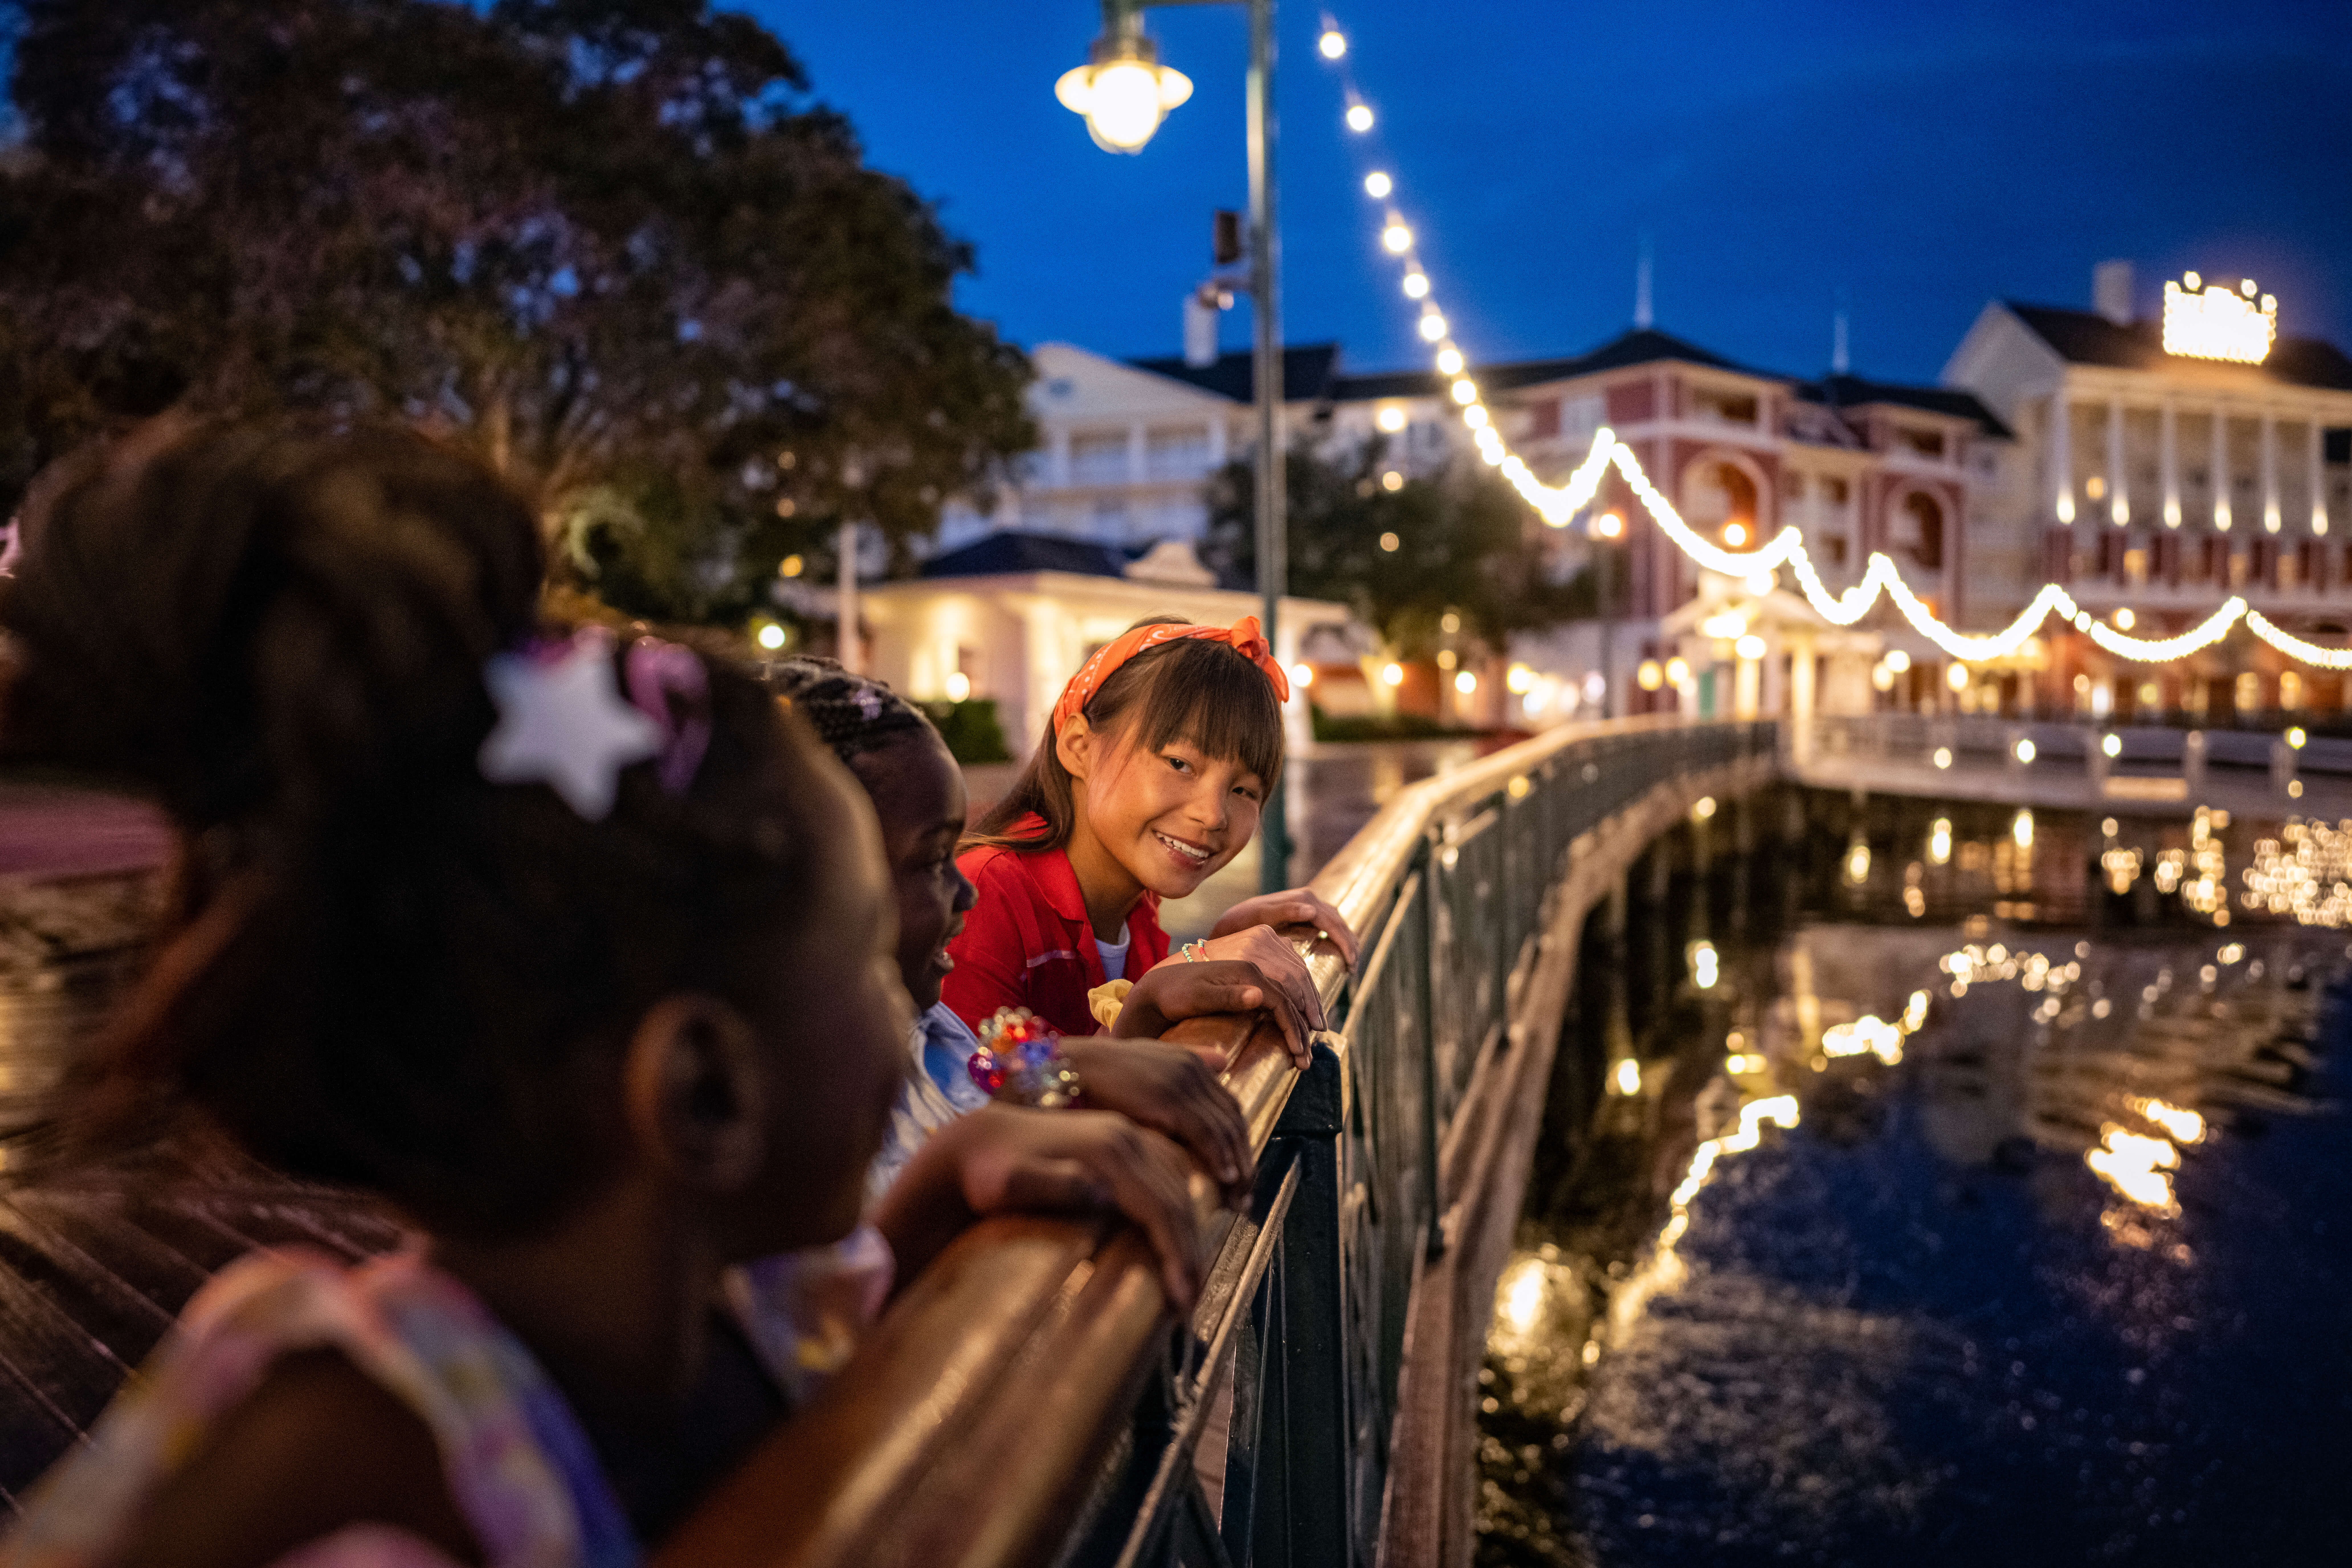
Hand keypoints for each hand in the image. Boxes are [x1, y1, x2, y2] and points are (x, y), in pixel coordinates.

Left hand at [940, 1104, 1207, 1311]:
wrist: (973, 1144)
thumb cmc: (986, 1173)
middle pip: (1178, 1197)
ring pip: (1178, 1186)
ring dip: (1190, 1234)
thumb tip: (1101, 1192)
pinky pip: (1166, 1177)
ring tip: (1188, 1281)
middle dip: (1191, 1251)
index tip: (1183, 1299)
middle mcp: (1125, 1138)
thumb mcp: (1007, 1182)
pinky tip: (1177, 1242)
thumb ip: (1051, 1184)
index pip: (1161, 1205)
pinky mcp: (1121, 1145)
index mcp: (1108, 1150)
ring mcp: (1125, 1138)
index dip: (1179, 1252)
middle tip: (1191, 1303)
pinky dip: (1179, 1212)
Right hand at [1063, 1034, 1253, 1206]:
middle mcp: (1193, 1069)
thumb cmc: (1101, 1077)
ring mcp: (1183, 1081)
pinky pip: (1206, 1133)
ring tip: (1239, 1199)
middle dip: (1245, 1161)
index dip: (1240, 1144)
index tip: (1243, 1176)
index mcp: (1191, 1062)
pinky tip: (1225, 1180)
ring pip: (1226, 1131)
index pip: (1229, 1109)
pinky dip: (1220, 1158)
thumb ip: (1187, 1062)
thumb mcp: (1149, 1064)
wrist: (1068, 1069)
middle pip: (1234, 1121)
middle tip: (1247, 1197)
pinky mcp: (1169, 1098)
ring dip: (1238, 1167)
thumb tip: (1224, 1061)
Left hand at [1115, 956, 1312, 1077]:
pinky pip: (1279, 997)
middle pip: (1290, 997)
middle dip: (1301, 1030)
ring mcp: (1252, 974)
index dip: (1292, 1027)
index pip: (1281, 1000)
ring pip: (1288, 996)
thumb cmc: (1175, 996)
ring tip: (1304, 1051)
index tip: (1297, 1053)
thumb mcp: (1198, 997)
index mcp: (1246, 970)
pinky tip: (1293, 1032)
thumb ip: (1228, 996)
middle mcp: (1253, 968)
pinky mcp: (1247, 982)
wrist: (1159, 987)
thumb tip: (1259, 996)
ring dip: (1300, 1023)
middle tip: (1305, 1061)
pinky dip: (1290, 1015)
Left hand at [1211, 887, 1359, 966]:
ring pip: (1336, 923)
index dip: (1344, 942)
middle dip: (1349, 944)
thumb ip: (1285, 911)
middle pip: (1338, 922)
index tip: (1350, 962)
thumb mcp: (1259, 917)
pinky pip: (1328, 925)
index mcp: (1302, 899)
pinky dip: (1337, 938)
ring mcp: (1308, 905)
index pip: (1332, 922)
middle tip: (1353, 968)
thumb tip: (1312, 910)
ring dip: (1346, 942)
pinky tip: (1340, 954)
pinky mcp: (1305, 913)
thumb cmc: (1242, 922)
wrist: (1230, 920)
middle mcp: (1308, 898)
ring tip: (1351, 965)